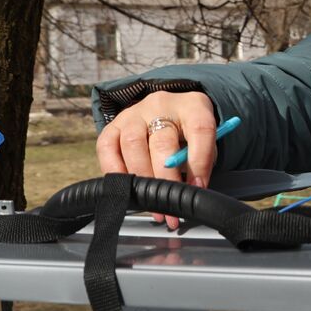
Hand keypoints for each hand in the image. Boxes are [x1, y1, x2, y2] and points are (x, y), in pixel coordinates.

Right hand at [95, 91, 217, 229]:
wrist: (167, 110)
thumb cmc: (188, 131)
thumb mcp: (203, 141)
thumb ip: (202, 160)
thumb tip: (192, 189)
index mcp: (192, 106)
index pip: (200, 130)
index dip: (199, 161)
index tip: (198, 187)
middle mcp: (161, 106)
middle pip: (162, 142)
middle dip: (167, 180)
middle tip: (171, 205)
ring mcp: (134, 114)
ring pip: (132, 144)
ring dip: (142, 179)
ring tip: (151, 202)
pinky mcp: (113, 125)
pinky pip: (106, 146)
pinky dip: (114, 170)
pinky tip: (125, 187)